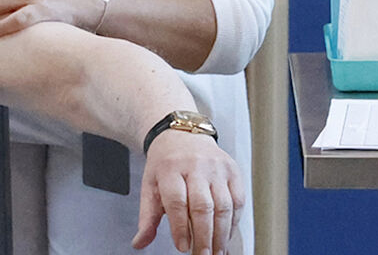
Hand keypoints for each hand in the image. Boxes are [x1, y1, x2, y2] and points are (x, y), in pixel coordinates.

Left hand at [134, 131, 243, 253]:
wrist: (181, 135)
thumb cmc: (165, 165)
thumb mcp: (149, 186)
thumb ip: (147, 217)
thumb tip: (139, 243)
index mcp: (170, 168)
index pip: (176, 201)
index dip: (181, 227)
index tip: (182, 247)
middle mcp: (195, 165)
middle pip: (203, 206)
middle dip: (204, 236)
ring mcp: (216, 167)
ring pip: (223, 205)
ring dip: (221, 234)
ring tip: (217, 252)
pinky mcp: (232, 170)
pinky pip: (237, 201)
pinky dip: (233, 223)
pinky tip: (226, 237)